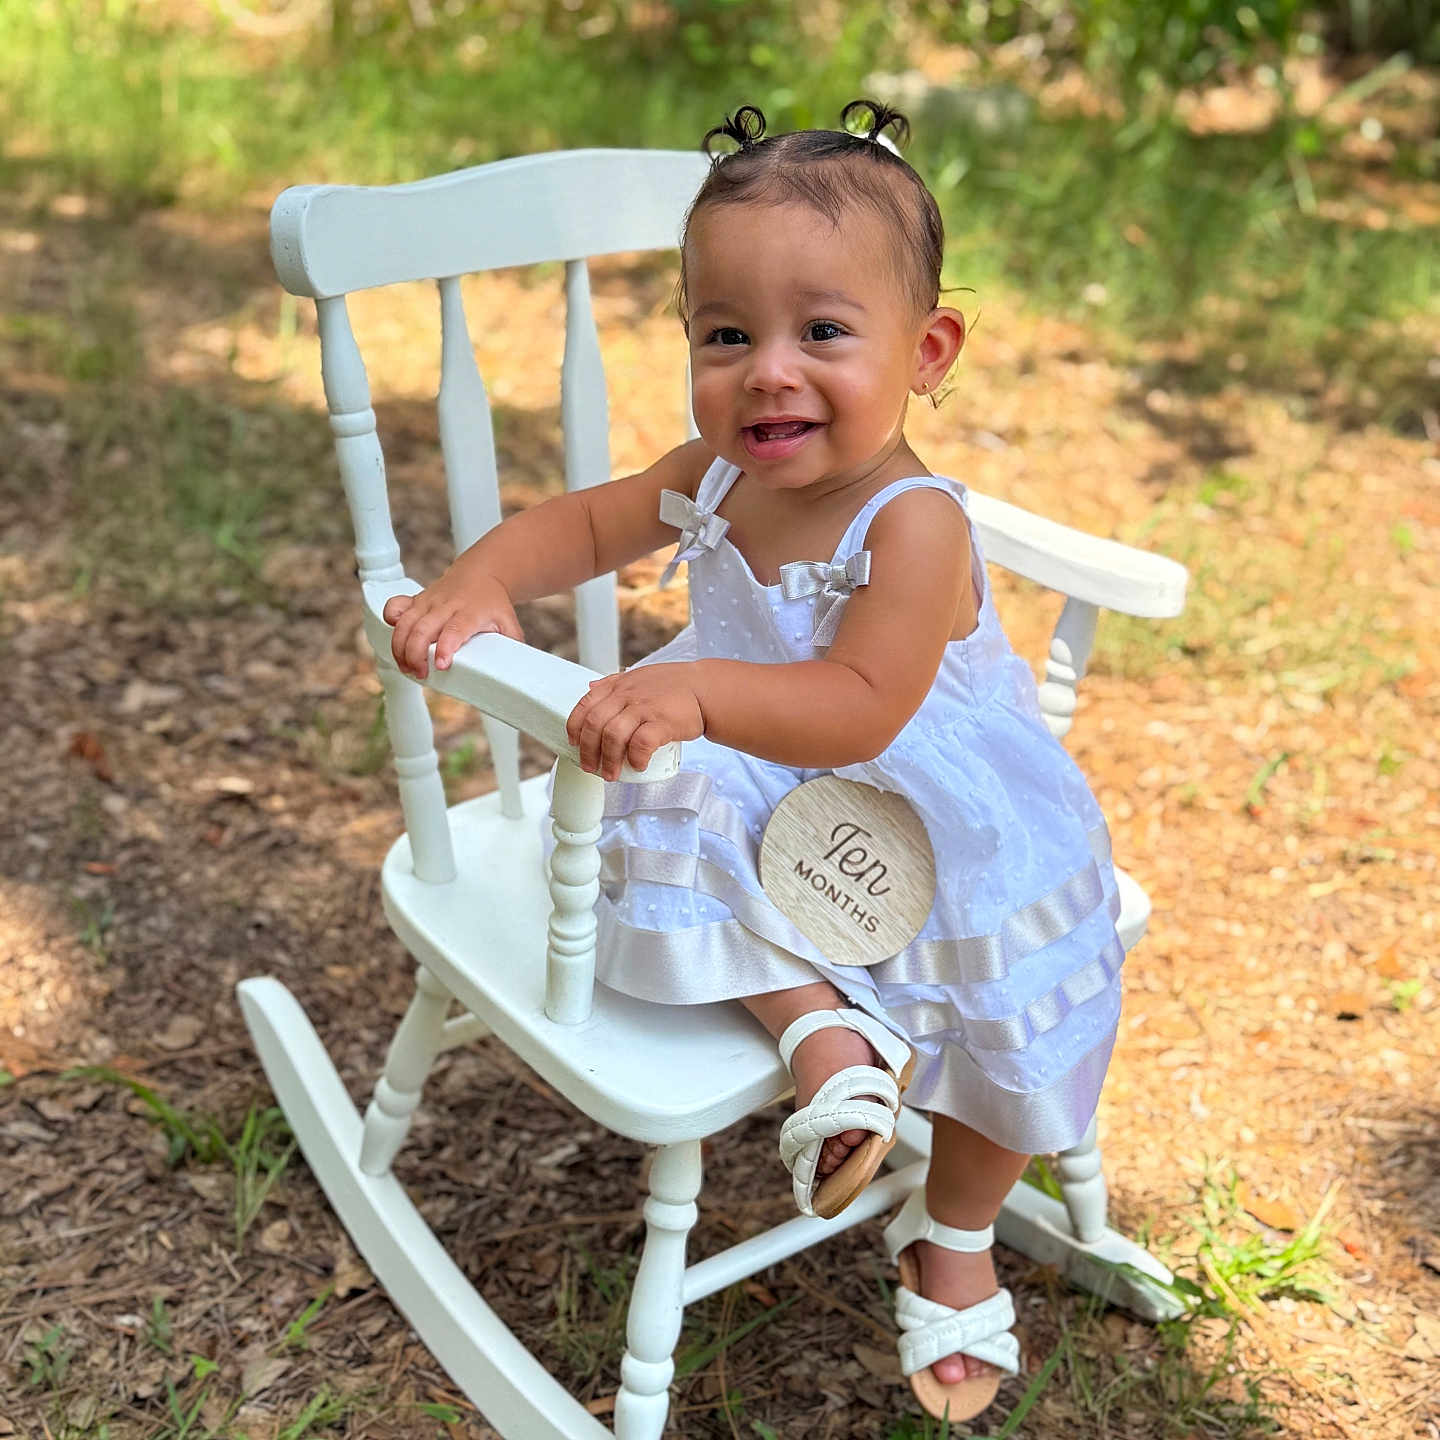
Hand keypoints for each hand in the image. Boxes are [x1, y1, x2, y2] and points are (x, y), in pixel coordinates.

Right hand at [382, 566, 522, 679]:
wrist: (481, 574)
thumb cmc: (493, 603)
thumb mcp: (509, 623)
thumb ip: (512, 646)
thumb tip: (514, 670)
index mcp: (470, 611)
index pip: (455, 629)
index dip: (446, 648)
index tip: (441, 665)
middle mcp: (446, 605)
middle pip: (423, 629)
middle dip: (416, 654)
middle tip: (420, 674)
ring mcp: (428, 602)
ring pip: (405, 623)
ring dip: (400, 648)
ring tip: (408, 668)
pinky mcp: (416, 601)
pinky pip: (395, 607)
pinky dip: (389, 621)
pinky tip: (395, 640)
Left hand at [566, 662, 704, 780]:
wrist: (706, 690)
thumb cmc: (674, 686)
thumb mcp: (639, 676)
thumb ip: (614, 682)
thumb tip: (591, 688)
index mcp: (618, 686)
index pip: (585, 705)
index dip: (575, 728)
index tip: (574, 744)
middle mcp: (627, 695)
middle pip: (595, 725)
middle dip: (588, 751)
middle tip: (591, 767)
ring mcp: (644, 708)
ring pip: (613, 735)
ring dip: (609, 760)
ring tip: (612, 774)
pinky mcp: (663, 722)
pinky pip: (641, 743)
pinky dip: (635, 758)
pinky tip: (638, 765)